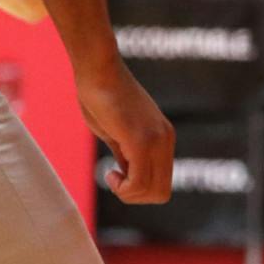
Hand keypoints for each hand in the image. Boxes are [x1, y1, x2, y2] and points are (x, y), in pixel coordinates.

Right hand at [78, 58, 173, 204]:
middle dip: (133, 196)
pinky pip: (139, 182)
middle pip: (161, 193)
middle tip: (113, 178)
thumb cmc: (100, 95)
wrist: (98, 68)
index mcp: (163, 138)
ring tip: (111, 174)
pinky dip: (123, 187)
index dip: (138, 189)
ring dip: (127, 193)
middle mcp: (166, 141)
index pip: (162, 183)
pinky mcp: (142, 140)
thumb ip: (126, 154)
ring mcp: (157, 141)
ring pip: (152, 192)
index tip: (117, 174)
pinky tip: (109, 173)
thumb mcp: (117, 133)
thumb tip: (127, 175)